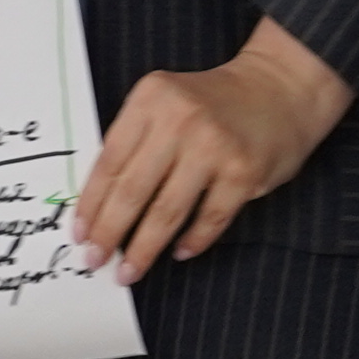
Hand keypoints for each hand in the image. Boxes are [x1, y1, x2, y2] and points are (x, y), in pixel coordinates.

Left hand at [65, 17, 356, 281]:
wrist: (278, 87)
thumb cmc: (212, 102)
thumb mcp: (165, 101)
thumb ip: (136, 139)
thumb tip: (100, 204)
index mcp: (151, 99)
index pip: (110, 160)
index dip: (91, 203)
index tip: (80, 233)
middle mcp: (181, 119)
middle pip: (134, 190)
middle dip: (110, 232)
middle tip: (95, 260)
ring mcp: (215, 146)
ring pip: (168, 210)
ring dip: (144, 247)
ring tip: (129, 271)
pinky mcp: (244, 171)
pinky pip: (211, 218)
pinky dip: (193, 240)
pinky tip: (179, 254)